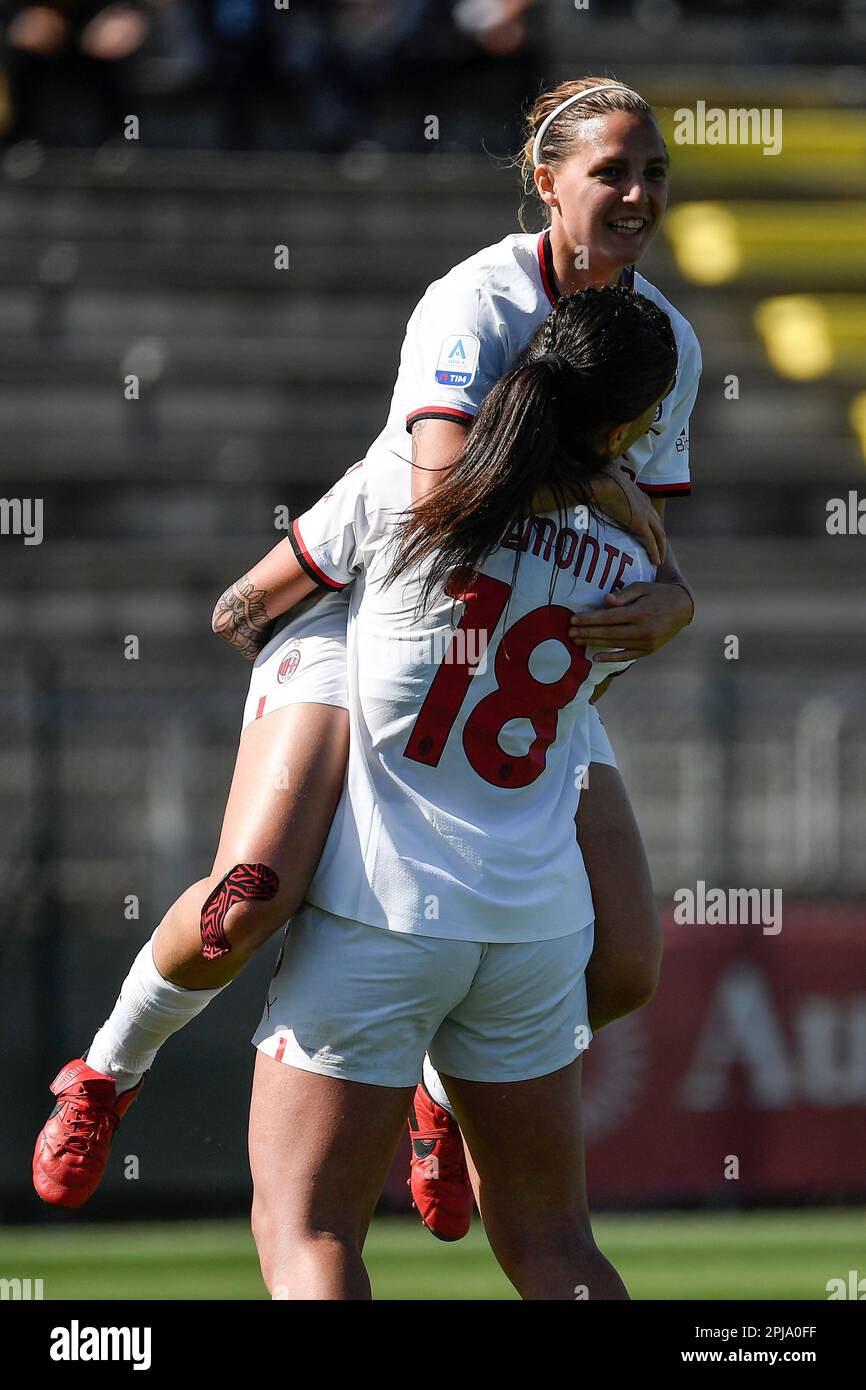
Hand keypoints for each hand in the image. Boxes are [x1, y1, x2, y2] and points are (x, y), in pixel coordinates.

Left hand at [569, 581, 693, 662]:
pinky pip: (626, 656)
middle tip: (569, 632)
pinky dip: (610, 658)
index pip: (608, 617)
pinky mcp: (648, 650)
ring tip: (576, 640)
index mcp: (640, 612)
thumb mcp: (642, 587)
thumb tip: (606, 600)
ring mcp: (646, 642)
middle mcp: (643, 630)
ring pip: (614, 644)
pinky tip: (595, 657)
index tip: (573, 618)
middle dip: (587, 632)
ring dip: (594, 643)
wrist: (683, 608)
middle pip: (608, 632)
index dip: (589, 619)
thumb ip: (624, 594)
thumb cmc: (658, 593)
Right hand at [588, 464, 665, 567]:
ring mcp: (645, 514)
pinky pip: (651, 541)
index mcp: (638, 494)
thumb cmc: (600, 482)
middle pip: (658, 523)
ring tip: (659, 559)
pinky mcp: (640, 524)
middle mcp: (645, 504)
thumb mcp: (607, 482)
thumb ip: (607, 486)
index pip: (648, 510)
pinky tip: (655, 562)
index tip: (648, 531)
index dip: (650, 521)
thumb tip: (597, 486)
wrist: (602, 484)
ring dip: (661, 547)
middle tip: (658, 549)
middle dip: (659, 537)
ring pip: (659, 533)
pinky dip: (655, 552)